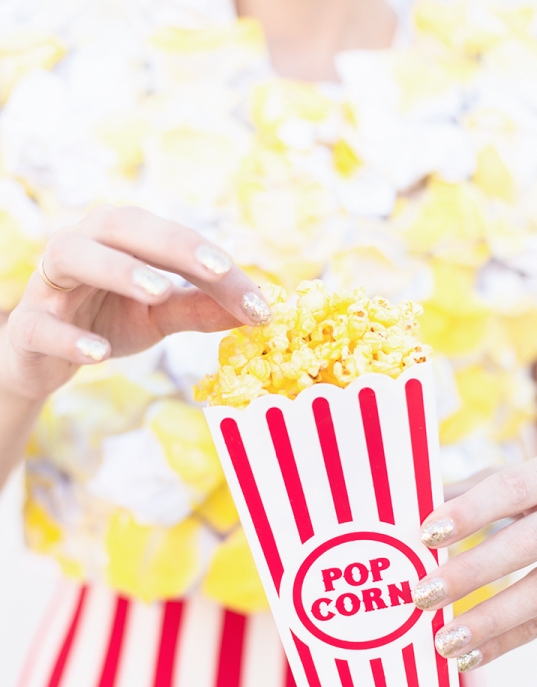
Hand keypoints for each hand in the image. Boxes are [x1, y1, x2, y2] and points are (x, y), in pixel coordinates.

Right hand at [0, 204, 270, 400]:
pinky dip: (69, 337)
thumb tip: (257, 309)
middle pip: (122, 226)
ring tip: (159, 292)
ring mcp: (49, 283)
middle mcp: (81, 245)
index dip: (212, 260)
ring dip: (118, 270)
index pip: (170, 239)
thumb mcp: (158, 316)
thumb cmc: (104, 321)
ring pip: (74, 257)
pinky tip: (99, 353)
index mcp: (118, 238)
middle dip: (173, 245)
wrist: (44, 358)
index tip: (256, 295)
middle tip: (218, 270)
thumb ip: (199, 309)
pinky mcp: (26, 326)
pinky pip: (42, 325)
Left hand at [411, 454, 536, 669]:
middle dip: (471, 572)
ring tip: (445, 640)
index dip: (469, 512)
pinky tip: (468, 657)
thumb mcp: (525, 477)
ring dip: (489, 621)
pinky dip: (504, 643)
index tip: (427, 534)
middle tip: (423, 594)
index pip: (510, 489)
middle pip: (525, 544)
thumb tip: (414, 506)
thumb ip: (472, 490)